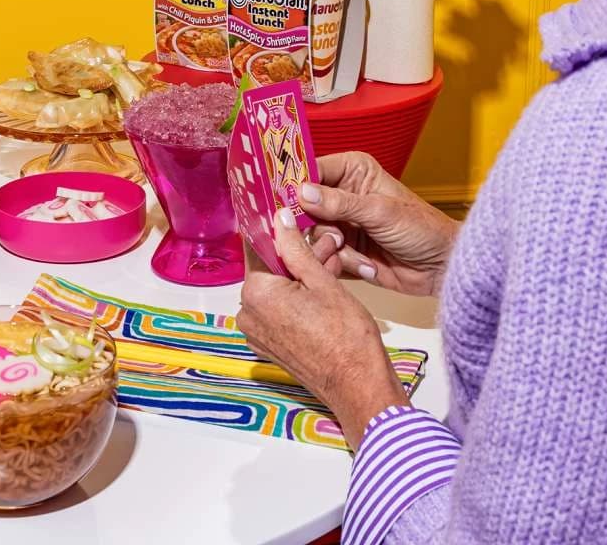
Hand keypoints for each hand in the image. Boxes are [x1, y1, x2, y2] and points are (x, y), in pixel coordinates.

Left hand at [238, 209, 406, 448]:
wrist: (359, 388)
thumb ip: (296, 247)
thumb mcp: (322, 281)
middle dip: (298, 255)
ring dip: (302, 276)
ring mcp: (257, 333)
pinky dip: (298, 298)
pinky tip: (324, 289)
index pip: (258, 248)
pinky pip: (279, 311)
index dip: (279, 232)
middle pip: (270, 270)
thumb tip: (279, 218)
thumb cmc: (346, 336)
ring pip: (277, 290)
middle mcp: (247, 313)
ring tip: (332, 263)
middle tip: (328, 244)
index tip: (294, 221)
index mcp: (255, 293)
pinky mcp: (270, 346)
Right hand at [301, 151, 459, 296]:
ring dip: (335, 249)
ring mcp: (342, 223)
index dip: (295, 185)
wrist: (442, 268)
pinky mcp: (343, 249)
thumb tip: (302, 192)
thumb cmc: (422, 229)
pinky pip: (325, 256)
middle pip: (304, 207)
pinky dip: (343, 264)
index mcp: (352, 170)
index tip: (283, 201)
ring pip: (312, 235)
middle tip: (337, 237)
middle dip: (318, 227)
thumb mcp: (380, 212)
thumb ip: (339, 202)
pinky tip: (368, 266)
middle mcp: (342, 194)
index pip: (311, 170)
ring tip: (362, 256)